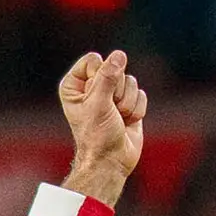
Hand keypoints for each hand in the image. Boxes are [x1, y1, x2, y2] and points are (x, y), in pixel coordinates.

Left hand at [56, 49, 149, 206]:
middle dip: (117, 92)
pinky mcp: (128, 103)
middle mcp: (92, 87)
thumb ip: (108, 77)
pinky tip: (127, 122)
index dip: (99, 77)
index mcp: (75, 85)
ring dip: (127, 103)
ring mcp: (112, 95)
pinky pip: (141, 93)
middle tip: (109, 111)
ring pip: (131, 81)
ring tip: (117, 118)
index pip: (94, 60)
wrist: (112, 161)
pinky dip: (137, 109)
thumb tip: (119, 55)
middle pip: (115, 68)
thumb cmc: (97, 135)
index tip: (95, 99)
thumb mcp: (98, 103)